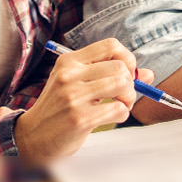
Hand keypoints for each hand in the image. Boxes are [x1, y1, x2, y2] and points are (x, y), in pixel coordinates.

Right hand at [15, 39, 143, 159]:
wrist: (34, 136)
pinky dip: (122, 115)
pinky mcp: (80, 118)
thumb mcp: (77, 84)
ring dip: (128, 98)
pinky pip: (118, 109)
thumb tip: (148, 73)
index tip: (127, 72)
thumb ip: (109, 74)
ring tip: (120, 105)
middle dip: (131, 83)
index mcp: (68, 62)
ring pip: (123, 85)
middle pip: (120, 67)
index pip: (110, 45)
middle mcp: (69, 75)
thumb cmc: (59, 108)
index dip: (127, 58)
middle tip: (123, 96)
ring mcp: (73, 96)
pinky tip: (111, 117)